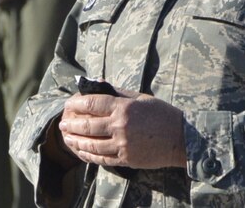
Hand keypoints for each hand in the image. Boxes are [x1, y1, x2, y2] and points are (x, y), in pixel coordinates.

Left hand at [59, 89, 185, 169]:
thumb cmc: (162, 114)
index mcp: (125, 108)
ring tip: (67, 138)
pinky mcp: (125, 159)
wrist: (181, 137)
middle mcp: (121, 126)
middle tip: (62, 124)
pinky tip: (81, 151)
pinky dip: (88, 155)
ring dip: (75, 141)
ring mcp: (122, 144)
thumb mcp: (142, 98)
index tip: (69, 104)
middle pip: (87, 126)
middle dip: (71, 125)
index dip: (77, 104)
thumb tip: (97, 85)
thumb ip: (118, 93)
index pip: (93, 104)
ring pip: (91, 145)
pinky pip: (101, 158)